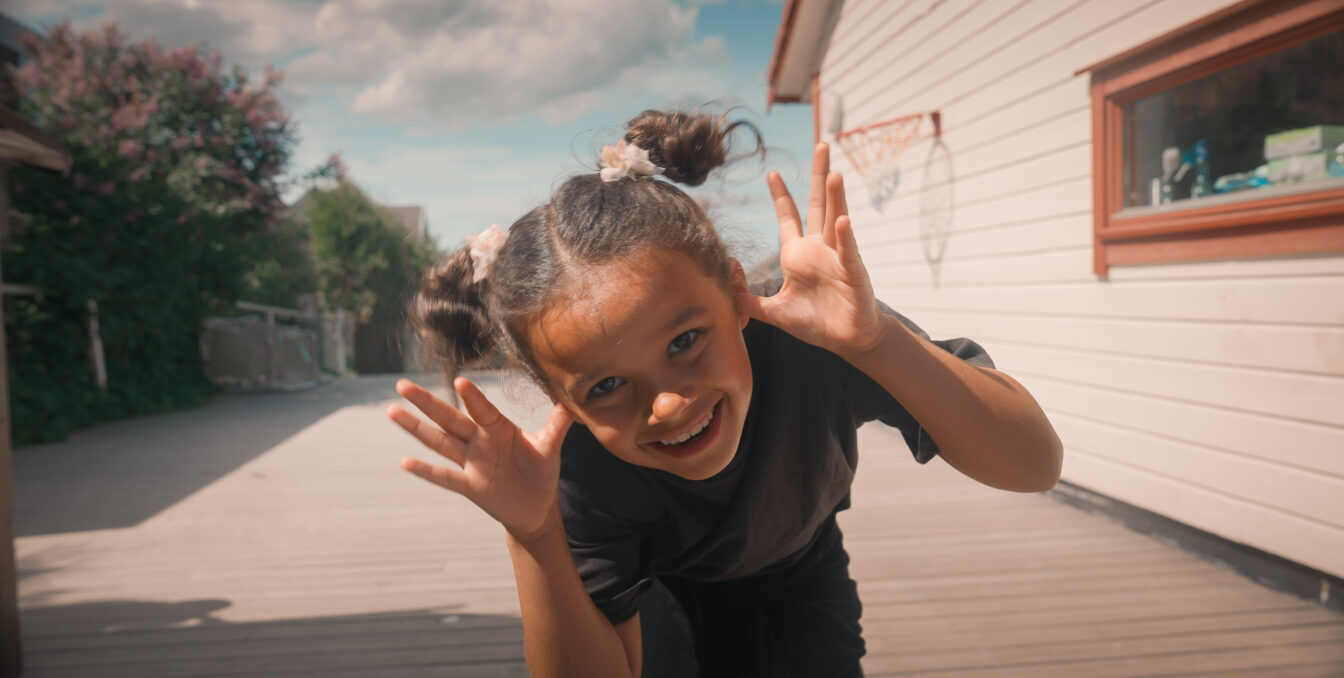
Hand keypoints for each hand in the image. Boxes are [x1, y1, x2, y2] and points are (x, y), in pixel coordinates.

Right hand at [387, 377, 573, 541]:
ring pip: (439, 442)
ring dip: (416, 428)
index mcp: (498, 428)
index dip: (473, 398)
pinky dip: (426, 471)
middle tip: (402, 384)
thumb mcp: (551, 445)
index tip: (460, 381)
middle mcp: (479, 441)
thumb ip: (559, 422)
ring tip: (392, 411)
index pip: (482, 409)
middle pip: (449, 419)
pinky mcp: (470, 486)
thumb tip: (574, 397)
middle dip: (426, 402)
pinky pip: (445, 477)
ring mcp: (471, 463)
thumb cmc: (541, 472)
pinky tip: (404, 462)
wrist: (538, 508)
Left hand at [736, 142, 883, 356]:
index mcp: (798, 256)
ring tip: (833, 173)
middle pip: (818, 205)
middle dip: (818, 175)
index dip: (781, 196)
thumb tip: (726, 294)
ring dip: (835, 197)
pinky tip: (842, 220)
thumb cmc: (817, 323)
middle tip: (821, 145)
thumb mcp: (776, 313)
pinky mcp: (852, 273)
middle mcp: (819, 249)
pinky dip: (844, 236)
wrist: (848, 340)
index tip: (772, 172)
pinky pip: (847, 251)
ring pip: (836, 220)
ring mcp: (837, 258)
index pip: (788, 219)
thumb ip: (751, 303)